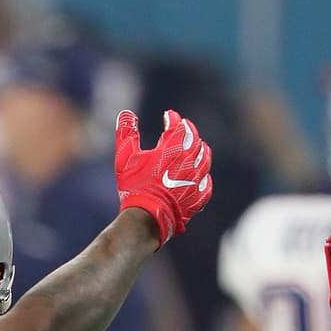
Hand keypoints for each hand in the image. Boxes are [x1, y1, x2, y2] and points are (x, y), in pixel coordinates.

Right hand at [114, 109, 211, 244]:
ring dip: (200, 150)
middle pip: (195, 140)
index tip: (169, 115)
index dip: (173, 119)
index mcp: (173, 149)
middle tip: (184, 127)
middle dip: (189, 131)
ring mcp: (196, 180)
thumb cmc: (134, 186)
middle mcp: (189, 161)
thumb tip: (126, 113)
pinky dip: (204, 177)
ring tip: (198, 147)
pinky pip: (206, 184)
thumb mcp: (125, 157)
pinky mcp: (197, 198)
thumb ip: (127, 133)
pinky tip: (200, 177)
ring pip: (205, 159)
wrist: (147, 217)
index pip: (178, 126)